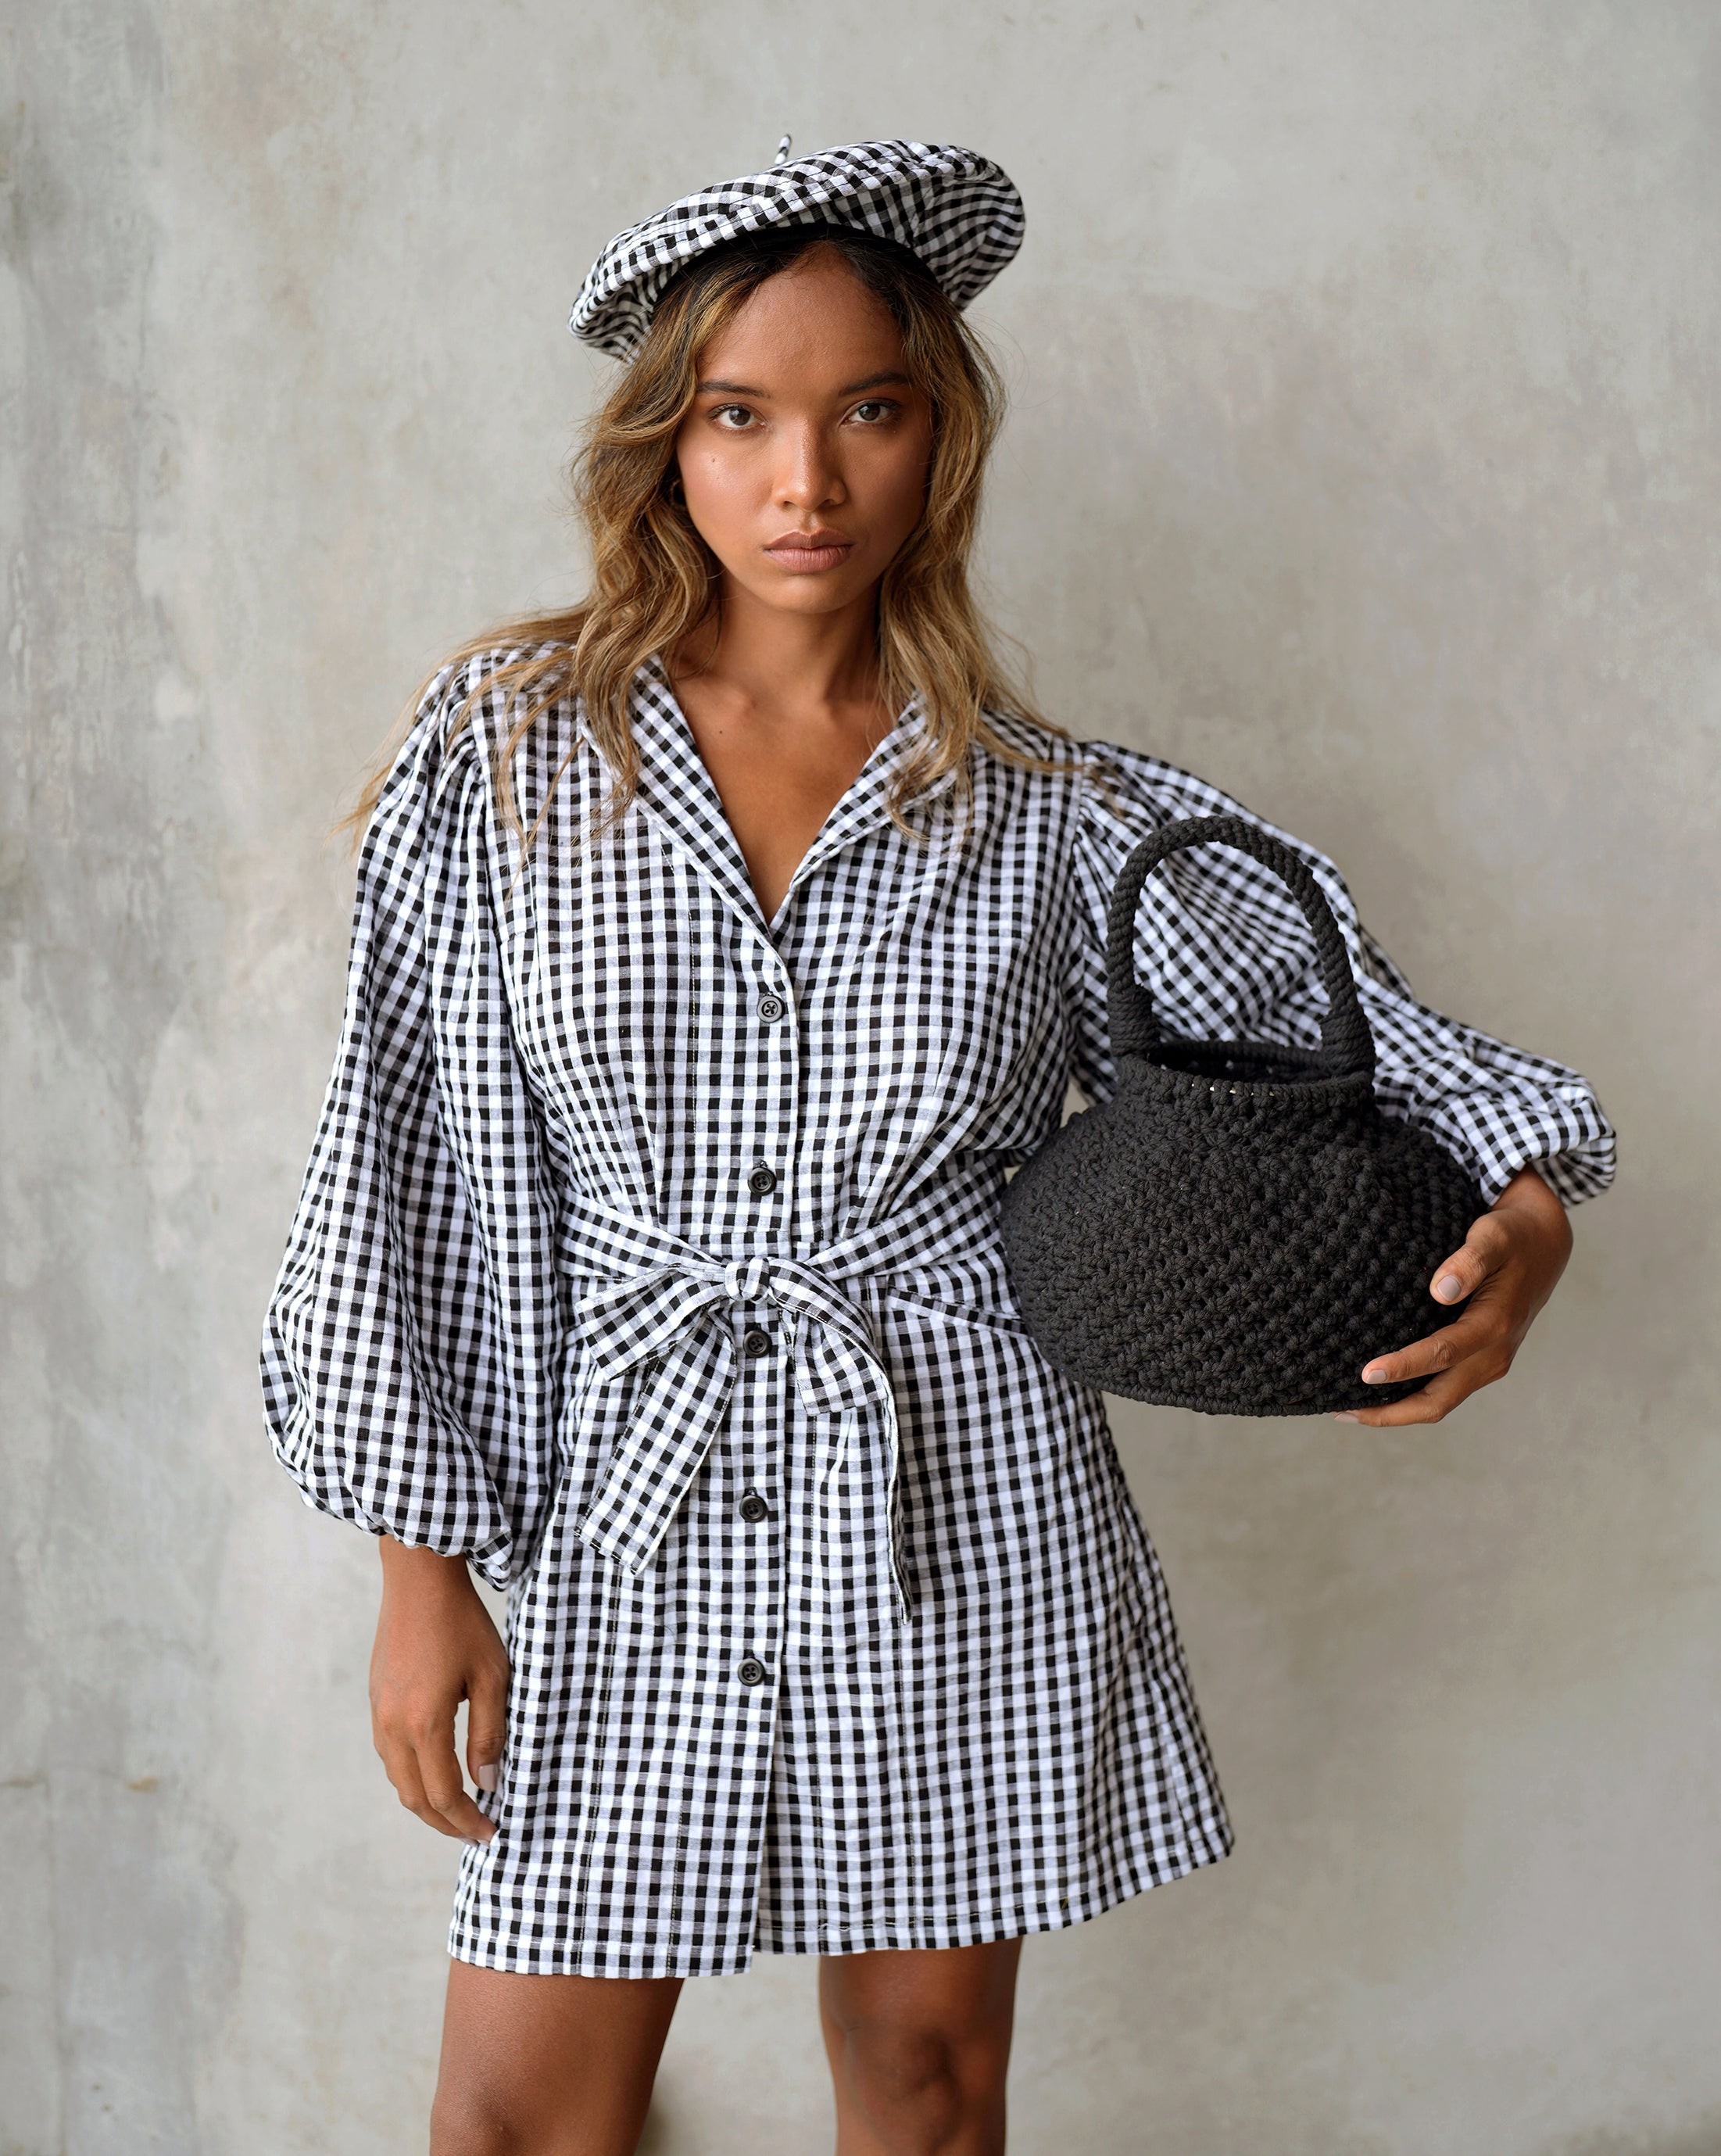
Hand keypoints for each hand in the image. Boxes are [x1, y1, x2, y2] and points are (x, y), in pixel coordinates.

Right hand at [370, 1539, 508, 1841]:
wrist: (418, 1579)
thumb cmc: (462, 1623)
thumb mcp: (492, 1677)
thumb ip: (489, 1734)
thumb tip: (488, 1783)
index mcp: (423, 1723)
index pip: (444, 1795)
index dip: (467, 1821)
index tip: (491, 1832)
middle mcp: (392, 1725)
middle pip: (414, 1798)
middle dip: (445, 1823)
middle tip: (475, 1832)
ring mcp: (378, 1713)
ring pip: (398, 1779)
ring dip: (427, 1802)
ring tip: (460, 1808)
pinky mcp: (376, 1700)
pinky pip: (389, 1755)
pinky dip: (412, 1776)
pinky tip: (436, 1771)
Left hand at [1333, 1163, 1572, 1425]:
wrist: (1545, 1243)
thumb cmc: (1513, 1236)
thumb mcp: (1494, 1236)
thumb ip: (1470, 1261)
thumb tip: (1441, 1290)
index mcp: (1495, 1326)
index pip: (1442, 1355)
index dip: (1403, 1367)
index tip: (1365, 1374)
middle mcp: (1494, 1354)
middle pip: (1438, 1401)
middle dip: (1390, 1412)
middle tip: (1340, 1410)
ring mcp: (1489, 1362)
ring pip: (1439, 1402)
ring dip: (1396, 1411)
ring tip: (1347, 1409)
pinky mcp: (1481, 1361)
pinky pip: (1443, 1390)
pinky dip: (1410, 1397)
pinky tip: (1378, 1393)